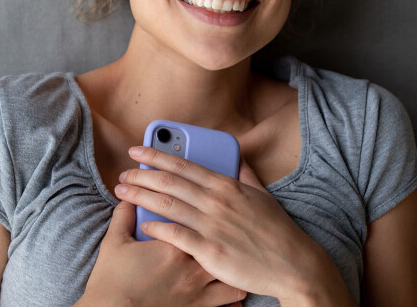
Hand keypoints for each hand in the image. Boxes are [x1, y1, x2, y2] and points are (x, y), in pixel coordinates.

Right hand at [77, 200, 246, 306]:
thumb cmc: (111, 280)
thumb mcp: (114, 241)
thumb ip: (124, 216)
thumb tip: (128, 198)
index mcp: (173, 245)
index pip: (192, 216)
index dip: (195, 206)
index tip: (195, 203)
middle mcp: (191, 266)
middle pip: (219, 239)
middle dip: (223, 230)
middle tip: (223, 222)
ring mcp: (197, 289)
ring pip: (230, 269)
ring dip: (232, 259)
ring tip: (232, 249)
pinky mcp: (198, 306)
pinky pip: (229, 297)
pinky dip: (233, 288)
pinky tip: (232, 278)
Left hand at [115, 146, 342, 303]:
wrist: (294, 266)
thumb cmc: (278, 231)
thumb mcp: (262, 196)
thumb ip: (245, 174)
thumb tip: (237, 155)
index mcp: (226, 186)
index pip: (183, 164)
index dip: (156, 155)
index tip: (136, 150)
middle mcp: (217, 201)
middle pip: (169, 181)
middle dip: (140, 175)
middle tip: (121, 175)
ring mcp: (213, 226)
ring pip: (167, 204)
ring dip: (141, 196)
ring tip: (122, 193)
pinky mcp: (210, 251)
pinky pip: (176, 235)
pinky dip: (156, 228)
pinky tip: (142, 225)